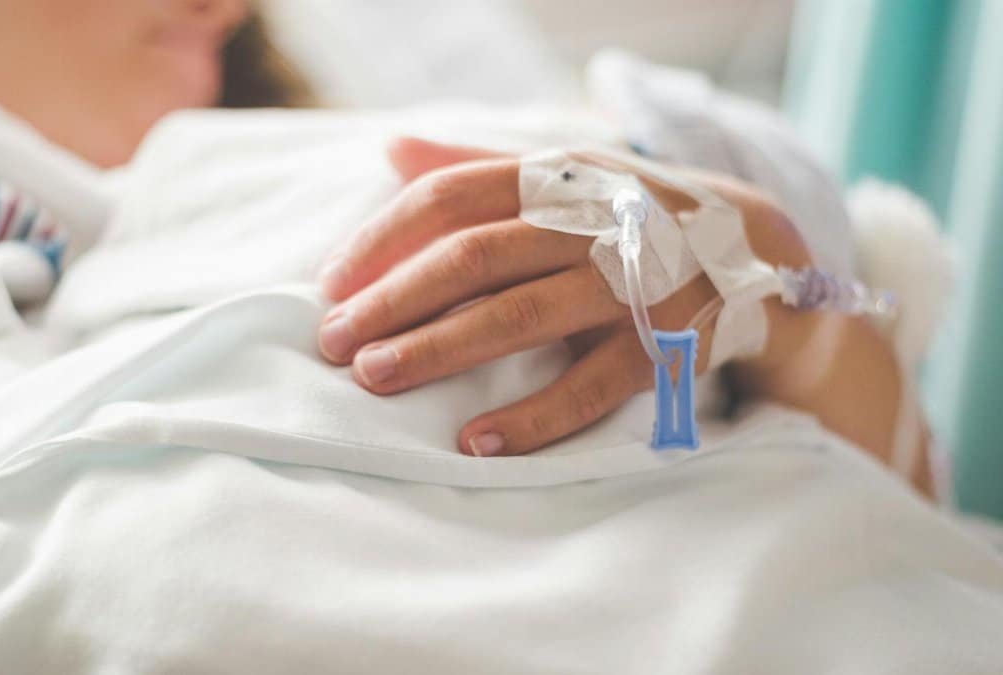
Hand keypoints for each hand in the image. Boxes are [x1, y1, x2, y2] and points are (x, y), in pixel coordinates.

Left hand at [317, 138, 809, 457]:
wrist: (756, 247)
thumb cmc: (629, 213)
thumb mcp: (563, 174)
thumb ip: (478, 166)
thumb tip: (391, 149)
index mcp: (556, 178)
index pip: (451, 195)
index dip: (383, 237)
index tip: (330, 282)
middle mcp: (590, 223)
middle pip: (474, 257)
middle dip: (394, 299)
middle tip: (333, 341)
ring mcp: (631, 284)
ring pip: (521, 316)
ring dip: (441, 350)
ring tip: (376, 379)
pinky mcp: (667, 344)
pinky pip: (591, 386)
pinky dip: (533, 416)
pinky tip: (475, 441)